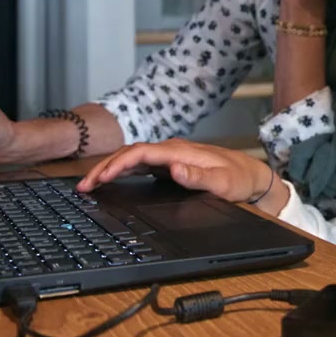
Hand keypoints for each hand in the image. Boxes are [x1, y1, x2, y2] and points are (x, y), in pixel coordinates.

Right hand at [76, 139, 282, 211]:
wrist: (251, 176)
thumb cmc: (239, 179)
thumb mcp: (223, 182)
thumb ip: (199, 176)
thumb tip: (174, 168)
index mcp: (180, 151)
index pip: (140, 153)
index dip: (118, 165)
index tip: (101, 179)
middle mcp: (172, 150)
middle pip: (130, 154)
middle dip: (104, 168)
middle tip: (84, 186)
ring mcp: (170, 156)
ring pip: (132, 158)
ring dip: (109, 169)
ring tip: (89, 185)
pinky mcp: (170, 164)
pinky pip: (139, 164)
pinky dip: (121, 171)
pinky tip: (111, 180)